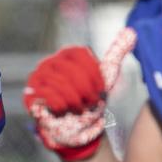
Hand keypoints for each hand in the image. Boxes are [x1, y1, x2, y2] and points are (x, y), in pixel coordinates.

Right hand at [23, 28, 136, 160]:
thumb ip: (115, 55)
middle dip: (86, 90)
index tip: (101, 90)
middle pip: (71, 69)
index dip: (93, 74)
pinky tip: (63, 112)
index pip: (79, 54)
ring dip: (75, 101)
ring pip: (61, 84)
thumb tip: (131, 32)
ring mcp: (37, 77)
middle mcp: (50, 62)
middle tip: (91, 103)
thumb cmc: (90, 102)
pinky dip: (61, 106)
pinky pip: (48, 94)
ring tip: (78, 109)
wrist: (77, 130)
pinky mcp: (30, 94)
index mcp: (67, 55)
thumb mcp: (106, 78)